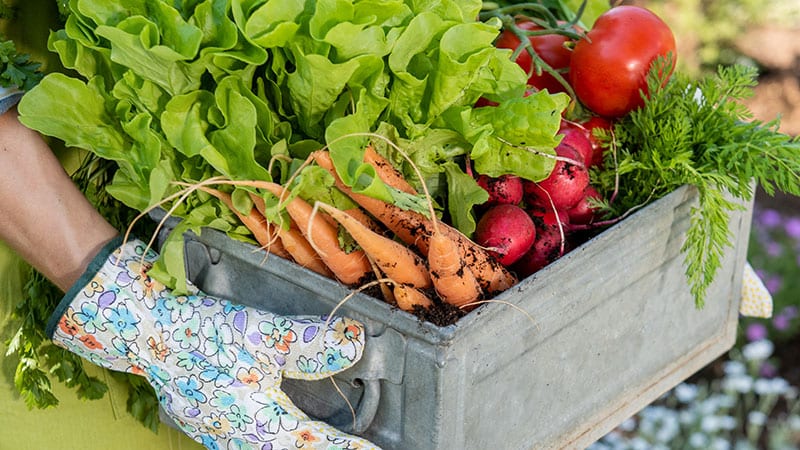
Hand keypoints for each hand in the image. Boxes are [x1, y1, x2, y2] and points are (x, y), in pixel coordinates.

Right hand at [47, 237, 379, 449]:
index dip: (349, 448)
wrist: (140, 328)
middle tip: (355, 447)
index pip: (317, 444)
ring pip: (268, 449)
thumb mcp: (262, 334)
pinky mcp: (208, 422)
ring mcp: (220, 434)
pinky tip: (279, 430)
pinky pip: (248, 441)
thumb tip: (358, 344)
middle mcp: (240, 438)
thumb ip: (312, 343)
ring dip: (298, 445)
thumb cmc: (201, 333)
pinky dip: (275, 439)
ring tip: (324, 441)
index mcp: (259, 424)